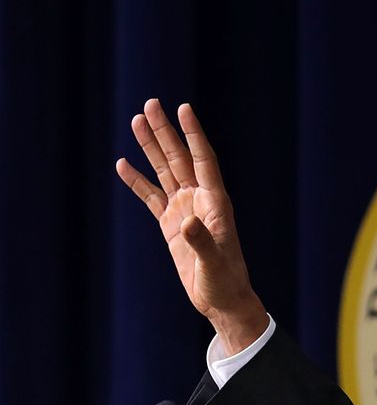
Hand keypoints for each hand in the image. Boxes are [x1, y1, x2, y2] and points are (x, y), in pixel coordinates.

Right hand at [116, 99, 267, 353]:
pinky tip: (123, 164)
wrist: (222, 301)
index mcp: (216, 204)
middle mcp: (201, 201)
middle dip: (166, 132)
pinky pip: (152, 197)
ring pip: (165, 172)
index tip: (184, 109)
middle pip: (180, 159)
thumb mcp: (214, 264)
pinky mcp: (171, 225)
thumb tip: (185, 222)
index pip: (204, 160)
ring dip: (151, 147)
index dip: (193, 134)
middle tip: (150, 104)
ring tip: (137, 121)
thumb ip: (201, 242)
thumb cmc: (225, 283)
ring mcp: (185, 211)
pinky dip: (138, 181)